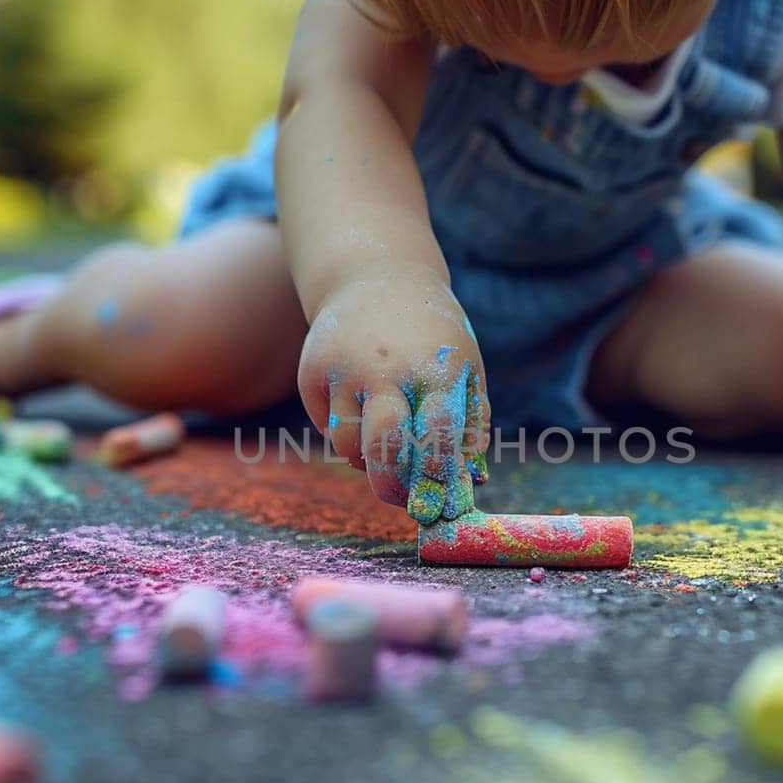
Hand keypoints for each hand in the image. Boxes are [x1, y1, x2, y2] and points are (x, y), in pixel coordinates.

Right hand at [297, 280, 489, 523]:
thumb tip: (468, 483)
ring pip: (346, 445)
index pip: (437, 436)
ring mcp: (343, 370)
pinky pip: (326, 426)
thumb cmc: (431, 338)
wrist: (373, 278)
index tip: (440, 504)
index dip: (437, 477)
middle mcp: (386, 369)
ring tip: (381, 440)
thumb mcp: (464, 368)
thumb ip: (471, 424)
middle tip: (403, 501)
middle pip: (383, 446)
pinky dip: (344, 432)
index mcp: (434, 369)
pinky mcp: (311, 372)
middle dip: (392, 486)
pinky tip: (358, 407)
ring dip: (365, 459)